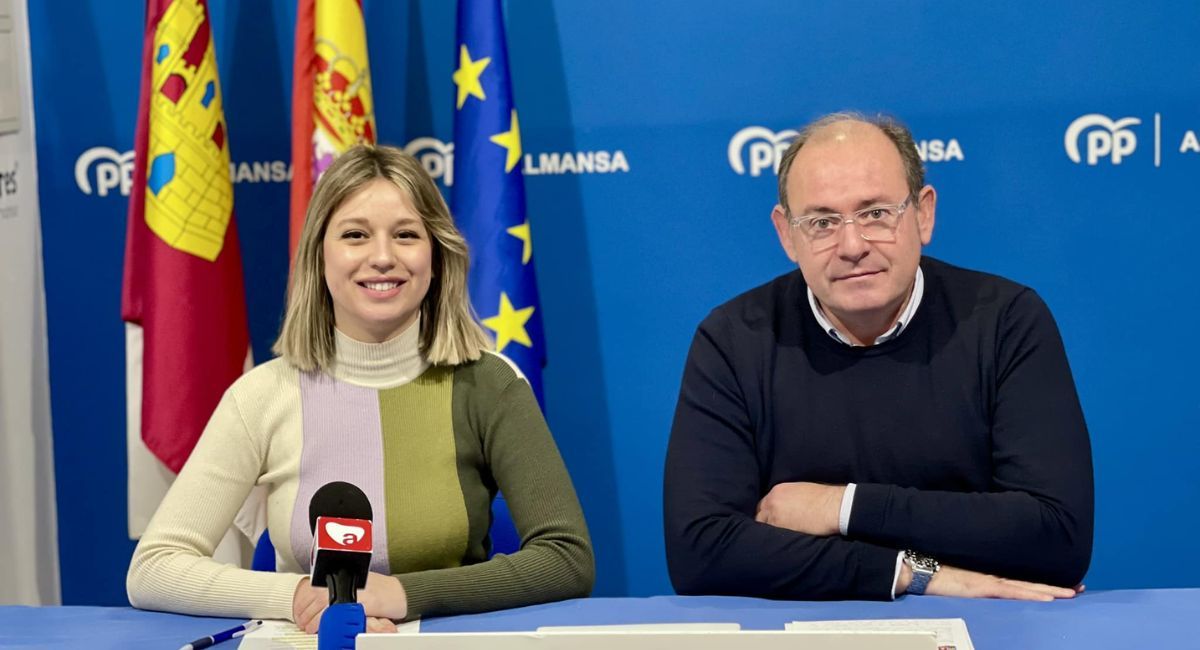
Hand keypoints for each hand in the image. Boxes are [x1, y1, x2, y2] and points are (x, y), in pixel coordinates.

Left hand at [292, 573, 406, 633]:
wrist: (400, 592)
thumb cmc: (381, 589)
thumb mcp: (357, 584)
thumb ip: (340, 587)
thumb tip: (320, 598)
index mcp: (344, 575)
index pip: (315, 586)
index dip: (303, 600)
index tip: (299, 610)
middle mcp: (346, 581)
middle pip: (315, 597)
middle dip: (305, 611)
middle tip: (302, 622)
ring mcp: (352, 592)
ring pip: (321, 606)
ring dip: (311, 619)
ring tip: (309, 627)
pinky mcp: (358, 604)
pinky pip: (335, 614)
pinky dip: (324, 622)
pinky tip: (321, 628)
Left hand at [755, 481, 844, 536]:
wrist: (835, 506)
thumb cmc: (825, 499)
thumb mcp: (802, 491)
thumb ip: (789, 499)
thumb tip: (787, 510)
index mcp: (778, 491)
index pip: (764, 505)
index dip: (767, 515)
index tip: (772, 522)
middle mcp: (772, 502)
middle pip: (760, 517)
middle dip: (765, 525)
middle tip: (773, 534)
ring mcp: (774, 516)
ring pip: (763, 528)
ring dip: (769, 534)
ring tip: (777, 542)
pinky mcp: (780, 528)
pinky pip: (771, 537)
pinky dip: (775, 541)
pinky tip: (782, 545)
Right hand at [900, 563, 1080, 600]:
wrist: (919, 571)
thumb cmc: (935, 577)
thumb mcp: (959, 585)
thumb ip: (974, 588)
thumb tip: (982, 593)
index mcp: (989, 580)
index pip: (1022, 583)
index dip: (1044, 585)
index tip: (1065, 586)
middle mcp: (994, 579)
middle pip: (1031, 584)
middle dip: (1057, 587)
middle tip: (1081, 589)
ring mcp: (989, 582)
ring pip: (1027, 587)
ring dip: (1051, 590)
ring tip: (1072, 593)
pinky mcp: (982, 587)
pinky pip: (1011, 592)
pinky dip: (1030, 593)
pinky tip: (1046, 597)